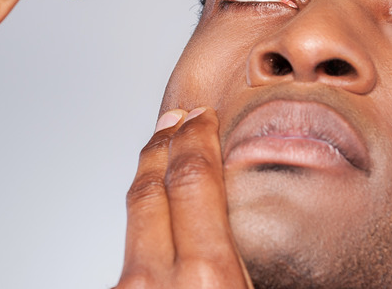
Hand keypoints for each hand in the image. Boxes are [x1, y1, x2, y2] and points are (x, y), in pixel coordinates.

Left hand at [116, 107, 252, 288]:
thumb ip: (253, 261)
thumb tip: (262, 238)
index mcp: (206, 274)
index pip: (194, 181)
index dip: (196, 139)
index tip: (202, 118)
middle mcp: (155, 280)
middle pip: (150, 189)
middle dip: (163, 144)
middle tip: (176, 120)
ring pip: (133, 220)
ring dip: (148, 179)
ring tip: (162, 155)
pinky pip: (129, 250)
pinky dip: (143, 222)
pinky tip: (155, 216)